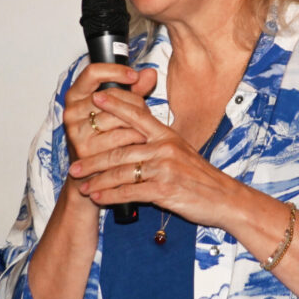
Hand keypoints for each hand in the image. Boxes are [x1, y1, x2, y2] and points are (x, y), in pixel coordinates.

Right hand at [62, 63, 156, 160]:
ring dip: (138, 121)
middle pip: (112, 95)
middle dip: (135, 102)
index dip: (115, 71)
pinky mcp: (86, 149)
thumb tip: (150, 73)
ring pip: (118, 116)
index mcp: (75, 96)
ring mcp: (76, 131)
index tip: (134, 75)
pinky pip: (121, 136)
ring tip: (144, 127)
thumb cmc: (105, 137)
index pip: (92, 72)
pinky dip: (136, 137)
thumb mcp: (116, 109)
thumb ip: (133, 90)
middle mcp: (71, 111)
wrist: (92, 174)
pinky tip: (141, 140)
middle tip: (145, 111)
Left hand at [69, 88, 240, 229]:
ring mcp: (164, 168)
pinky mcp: (164, 189)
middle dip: (93, 160)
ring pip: (121, 172)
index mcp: (167, 134)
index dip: (114, 105)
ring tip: (82, 186)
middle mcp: (164, 147)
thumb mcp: (181, 152)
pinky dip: (110, 196)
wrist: (223, 198)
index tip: (95, 99)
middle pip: (119, 149)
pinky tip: (99, 199)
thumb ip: (158, 143)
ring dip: (98, 181)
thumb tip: (135, 138)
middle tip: (75, 166)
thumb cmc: (201, 177)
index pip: (136, 114)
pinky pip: (129, 191)